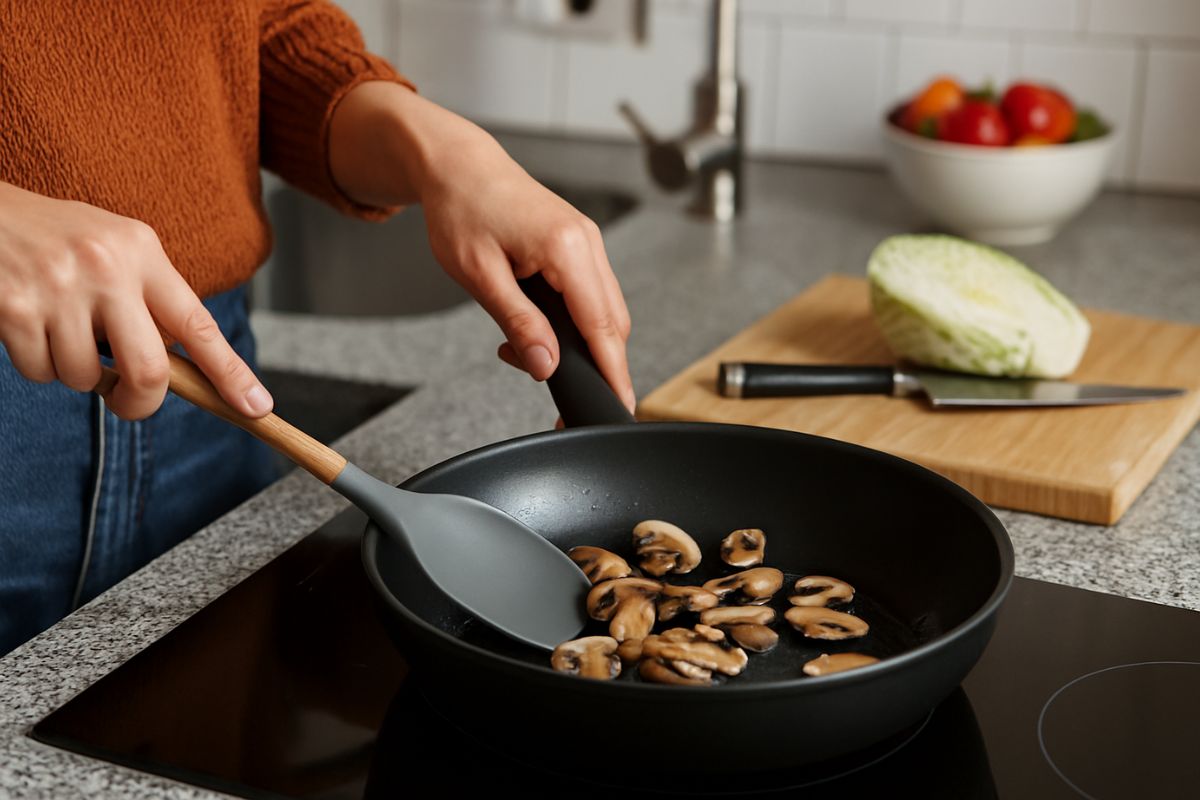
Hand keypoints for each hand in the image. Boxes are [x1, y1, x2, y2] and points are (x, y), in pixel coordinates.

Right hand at [0, 182, 272, 419]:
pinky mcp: (13, 308)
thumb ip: (149, 298)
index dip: (231, 373)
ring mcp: (59, 287)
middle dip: (140, 403)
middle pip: (150, 371)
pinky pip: (40, 372)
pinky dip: (37, 365)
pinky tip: (29, 326)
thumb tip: (187, 370)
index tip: (258, 407)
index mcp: (141, 250)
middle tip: (127, 402)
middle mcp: (106, 266)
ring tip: (60, 332)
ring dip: (76, 374)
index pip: (199, 325)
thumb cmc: (57, 238)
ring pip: (87, 378)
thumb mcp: (114, 249)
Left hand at [329, 83, 635, 411]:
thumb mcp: (479, 275)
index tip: (618, 405)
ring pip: (605, 311)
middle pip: (613, 323)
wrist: (458, 166)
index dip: (612, 371)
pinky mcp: (579, 244)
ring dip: (580, 343)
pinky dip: (574, 321)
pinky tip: (536, 327)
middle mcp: (587, 242)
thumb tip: (546, 366)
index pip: (602, 325)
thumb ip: (518, 322)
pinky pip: (591, 294)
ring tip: (524, 353)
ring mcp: (588, 241)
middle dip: (597, 365)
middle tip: (558, 394)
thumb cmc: (461, 209)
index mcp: (566, 247)